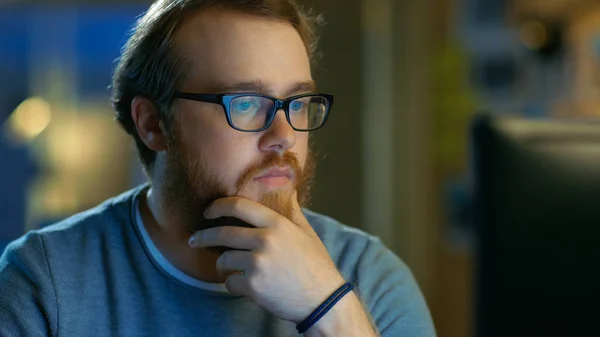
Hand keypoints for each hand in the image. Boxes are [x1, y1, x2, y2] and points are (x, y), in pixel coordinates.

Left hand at [188, 191, 345, 323]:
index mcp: (277, 224)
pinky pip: (229, 282)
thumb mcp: (307, 233)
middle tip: (195, 240)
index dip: (219, 206)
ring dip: (224, 265)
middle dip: (204, 236)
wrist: (322, 300)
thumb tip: (288, 191)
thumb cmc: (316, 265)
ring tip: (232, 269)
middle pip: (223, 233)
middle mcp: (265, 240)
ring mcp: (257, 264)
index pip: (240, 206)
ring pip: (224, 260)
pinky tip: (246, 286)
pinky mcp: (253, 286)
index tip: (208, 211)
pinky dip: (234, 285)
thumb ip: (293, 212)